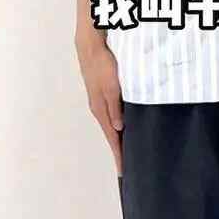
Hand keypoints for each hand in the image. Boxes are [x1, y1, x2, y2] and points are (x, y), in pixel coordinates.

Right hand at [75, 33, 124, 175]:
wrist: (91, 47)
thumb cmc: (103, 66)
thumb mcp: (112, 88)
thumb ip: (115, 108)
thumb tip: (119, 129)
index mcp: (101, 110)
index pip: (112, 138)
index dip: (118, 154)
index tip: (123, 171)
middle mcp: (99, 108)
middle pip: (111, 134)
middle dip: (118, 149)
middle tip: (127, 165)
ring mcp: (99, 100)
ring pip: (111, 123)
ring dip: (118, 136)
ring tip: (126, 148)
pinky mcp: (101, 92)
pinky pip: (111, 113)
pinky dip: (116, 123)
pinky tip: (122, 124)